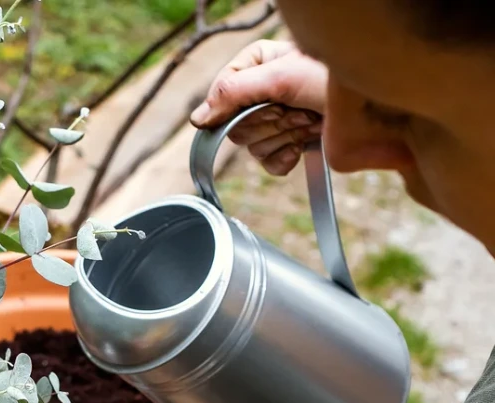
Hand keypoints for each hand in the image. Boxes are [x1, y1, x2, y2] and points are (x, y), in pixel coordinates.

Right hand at [190, 40, 328, 175]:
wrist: (380, 113)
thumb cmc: (337, 81)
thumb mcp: (280, 77)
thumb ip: (232, 93)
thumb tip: (198, 119)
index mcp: (259, 63)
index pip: (222, 92)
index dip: (241, 105)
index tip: (269, 102)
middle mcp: (265, 91)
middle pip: (235, 124)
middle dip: (268, 121)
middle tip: (296, 109)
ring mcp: (278, 120)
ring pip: (252, 145)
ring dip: (282, 137)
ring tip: (308, 121)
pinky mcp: (291, 144)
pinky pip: (268, 163)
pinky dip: (284, 159)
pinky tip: (303, 146)